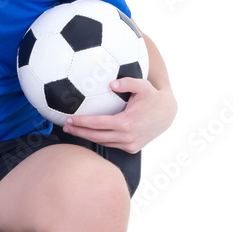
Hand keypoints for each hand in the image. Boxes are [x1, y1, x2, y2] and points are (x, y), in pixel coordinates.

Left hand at [62, 76, 177, 152]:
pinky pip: (112, 145)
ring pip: (103, 142)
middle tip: (65, 126)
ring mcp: (130, 145)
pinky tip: (90, 134)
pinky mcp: (132, 149)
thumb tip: (111, 83)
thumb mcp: (142, 85)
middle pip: (96, 136)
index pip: (97, 124)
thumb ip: (127, 82)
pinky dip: (100, 140)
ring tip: (74, 130)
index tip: (69, 119)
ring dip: (87, 137)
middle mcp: (127, 137)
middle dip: (79, 131)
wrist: (167, 113)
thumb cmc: (152, 96)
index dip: (81, 122)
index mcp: (126, 122)